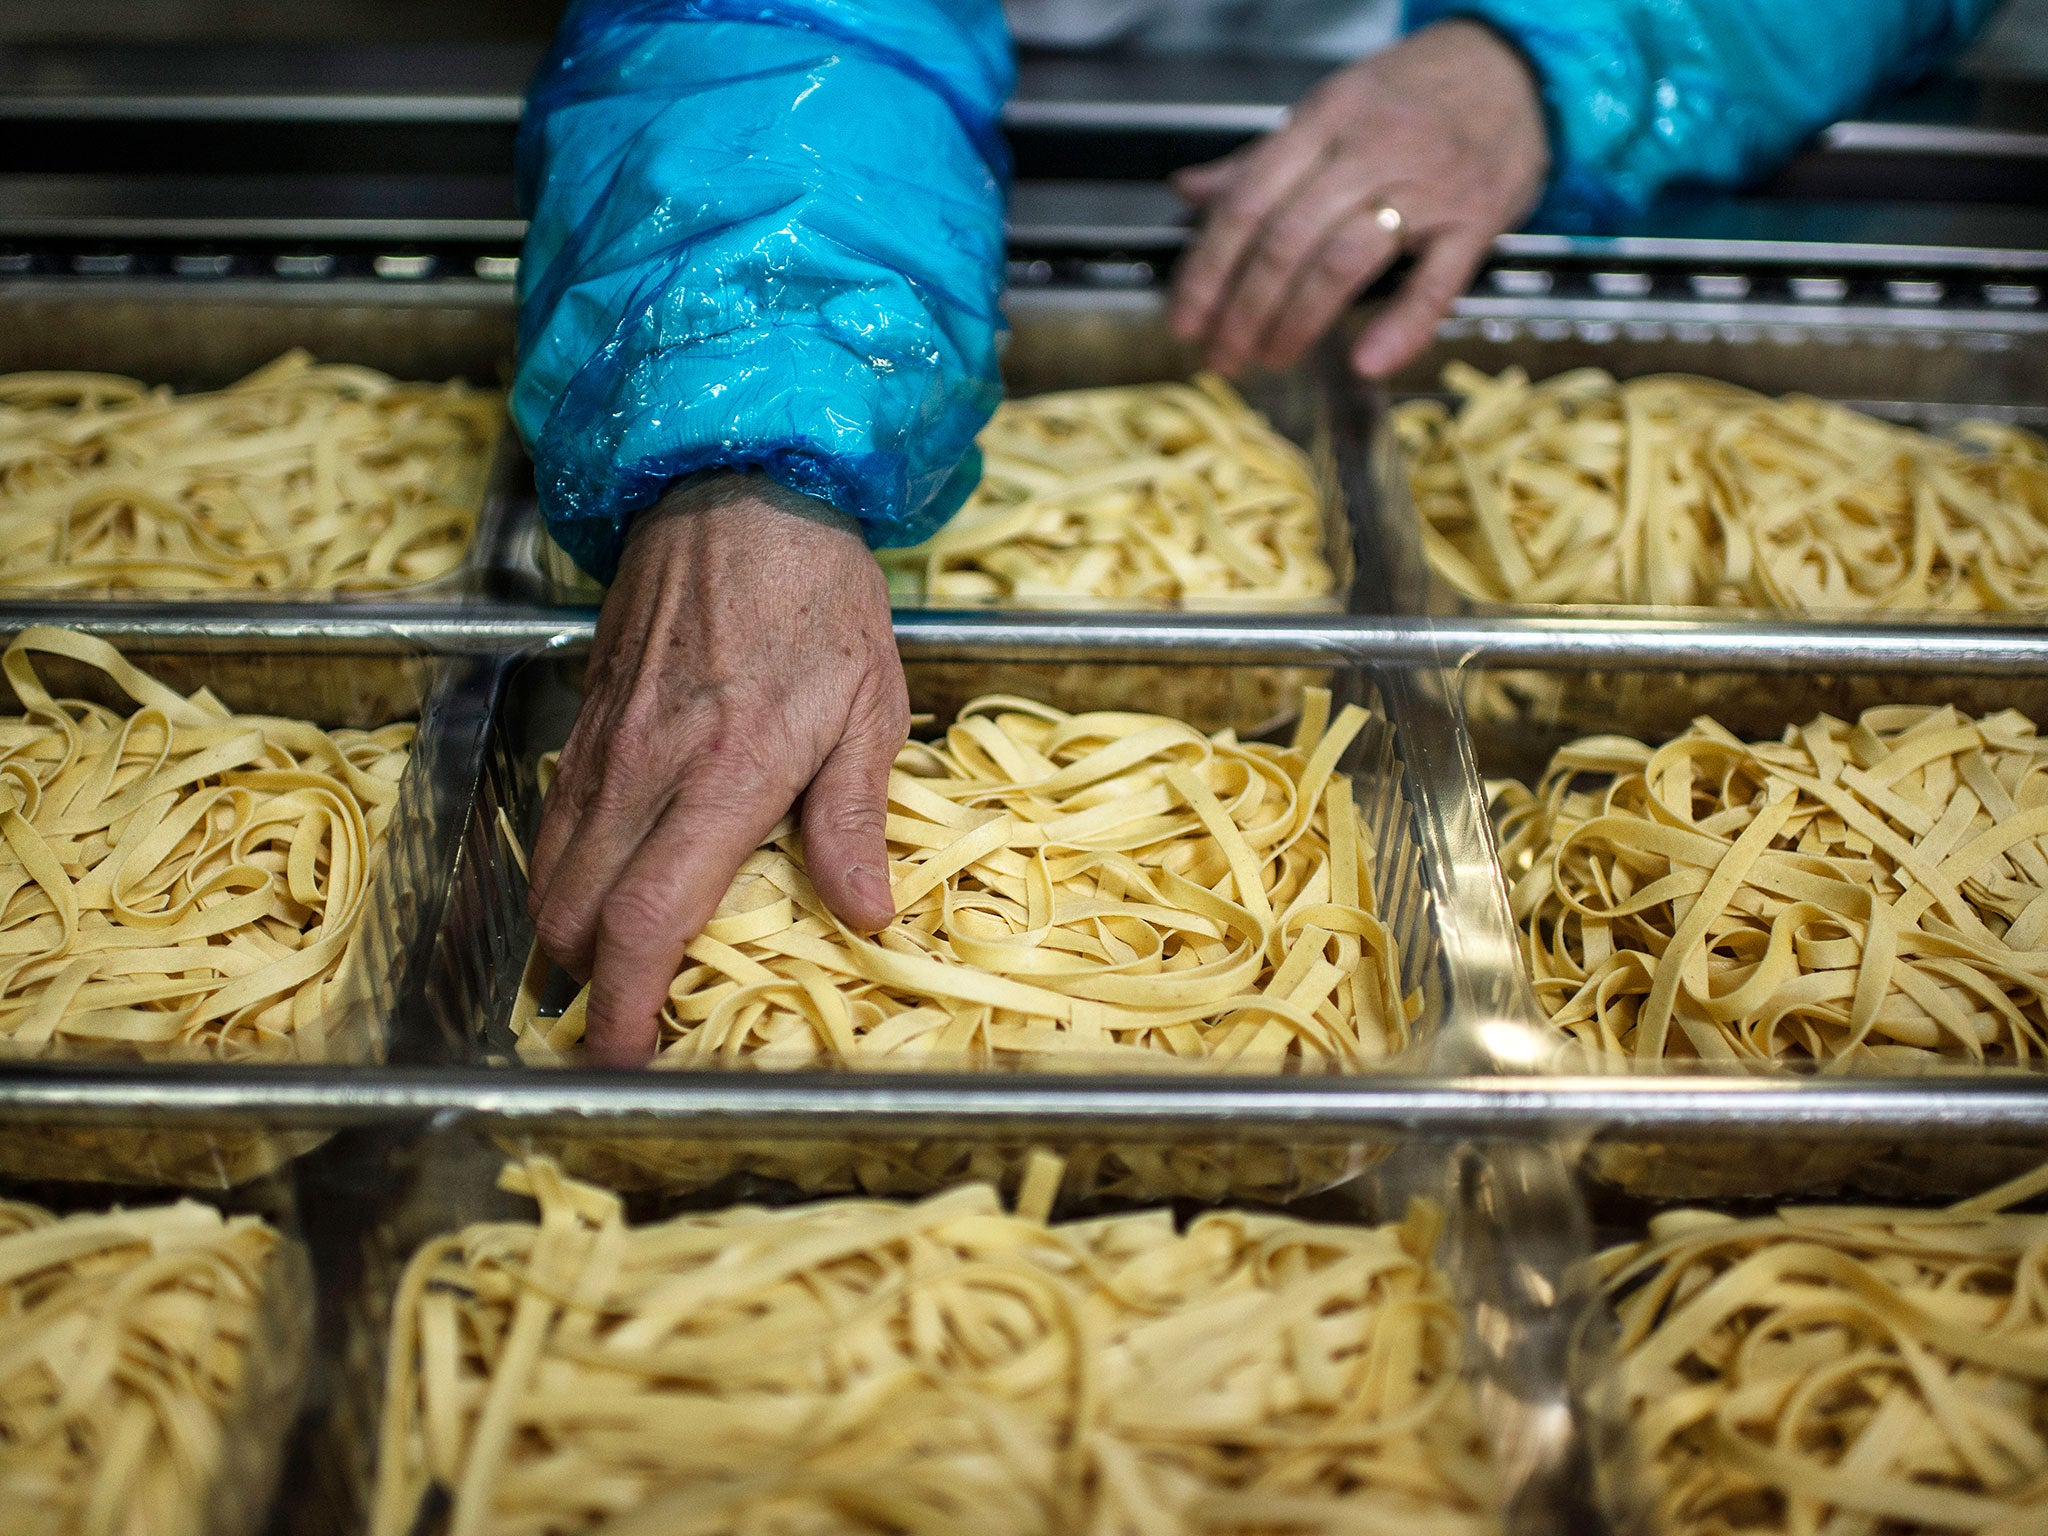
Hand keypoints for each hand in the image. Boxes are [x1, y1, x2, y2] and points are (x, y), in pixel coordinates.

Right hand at [526, 475, 907, 1064]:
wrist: (736, 485)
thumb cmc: (818, 596)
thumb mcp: (870, 703)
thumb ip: (854, 815)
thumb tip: (865, 914)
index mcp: (723, 774)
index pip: (647, 917)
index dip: (625, 1002)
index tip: (624, 1057)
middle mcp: (645, 768)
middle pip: (575, 913)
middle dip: (588, 986)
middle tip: (627, 1025)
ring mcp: (604, 743)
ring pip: (551, 871)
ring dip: (569, 934)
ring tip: (610, 972)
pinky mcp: (586, 717)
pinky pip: (555, 819)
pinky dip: (566, 873)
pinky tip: (603, 887)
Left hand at [1169, 20, 1547, 379]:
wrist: (1515, 67)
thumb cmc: (1416, 93)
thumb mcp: (1331, 109)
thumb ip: (1261, 159)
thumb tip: (1190, 193)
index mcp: (1325, 119)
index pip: (1247, 203)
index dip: (1208, 270)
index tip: (1186, 318)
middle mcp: (1371, 148)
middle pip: (1286, 240)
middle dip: (1243, 310)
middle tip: (1224, 355)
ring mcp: (1428, 185)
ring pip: (1344, 261)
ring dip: (1298, 322)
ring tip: (1272, 357)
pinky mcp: (1477, 219)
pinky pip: (1437, 281)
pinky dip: (1402, 326)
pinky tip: (1368, 361)